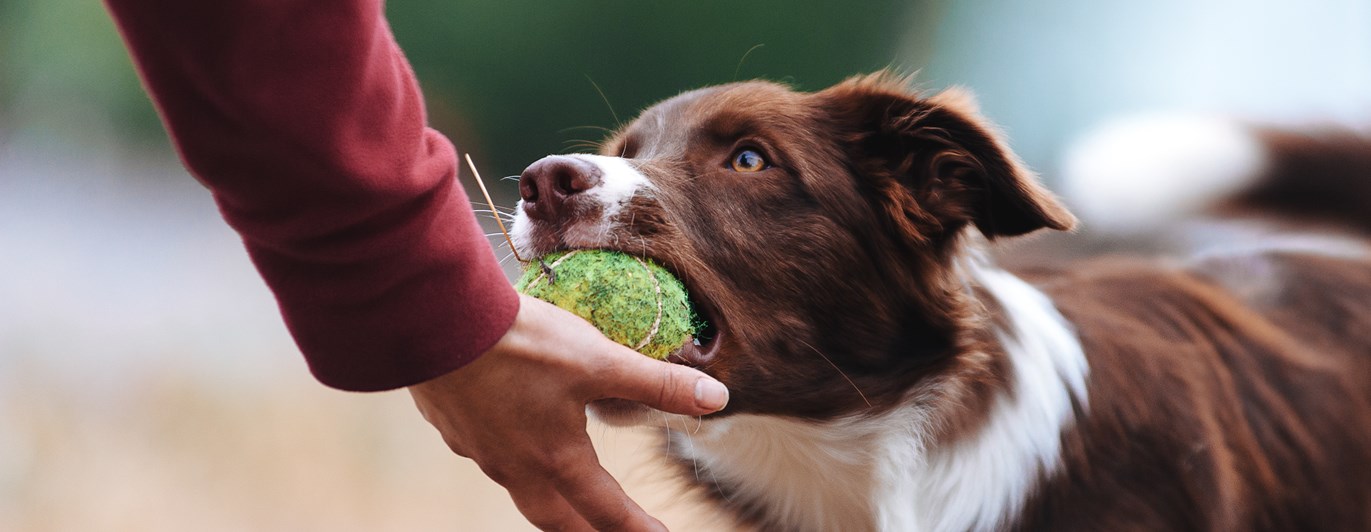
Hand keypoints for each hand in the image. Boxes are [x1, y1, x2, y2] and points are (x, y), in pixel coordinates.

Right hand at [409, 295, 729, 530]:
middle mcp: (517, 467)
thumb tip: (717, 399)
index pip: (607, 512)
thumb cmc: (520, 344)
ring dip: (549, 502)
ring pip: (521, 491)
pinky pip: (489, 457)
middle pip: (557, 520)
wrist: (435, 322)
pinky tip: (511, 439)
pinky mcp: (454, 427)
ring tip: (564, 497)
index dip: (638, 529)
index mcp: (557, 459)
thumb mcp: (599, 359)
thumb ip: (657, 383)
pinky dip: (511, 461)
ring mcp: (480, 451)